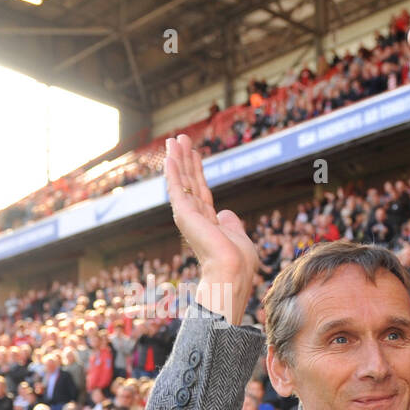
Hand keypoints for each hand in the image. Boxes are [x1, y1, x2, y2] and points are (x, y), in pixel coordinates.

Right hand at [164, 135, 257, 323]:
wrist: (232, 271)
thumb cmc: (239, 261)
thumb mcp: (239, 236)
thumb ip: (231, 223)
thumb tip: (226, 213)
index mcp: (208, 222)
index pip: (201, 190)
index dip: (197, 171)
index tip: (195, 153)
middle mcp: (195, 217)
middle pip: (189, 182)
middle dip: (185, 160)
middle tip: (180, 138)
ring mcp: (188, 215)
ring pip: (182, 181)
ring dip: (178, 159)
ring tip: (174, 139)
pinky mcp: (183, 214)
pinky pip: (177, 188)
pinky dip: (173, 171)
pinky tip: (170, 155)